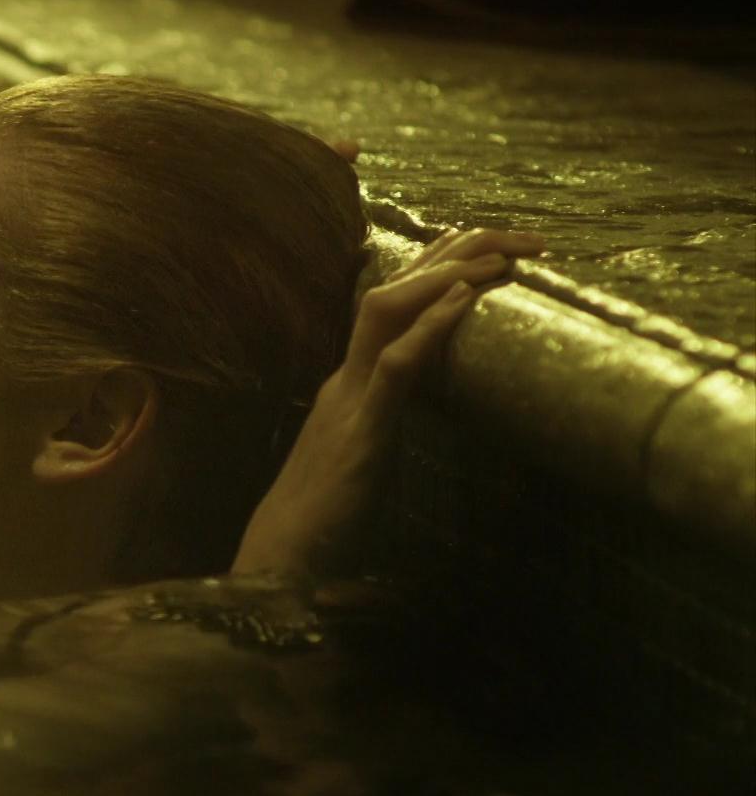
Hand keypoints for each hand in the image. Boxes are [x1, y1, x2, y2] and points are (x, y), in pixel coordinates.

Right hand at [231, 228, 545, 575]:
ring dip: (442, 275)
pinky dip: (430, 327)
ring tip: (495, 254)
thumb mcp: (364, 462)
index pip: (389, 308)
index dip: (432, 269)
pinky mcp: (360, 434)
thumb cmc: (323, 523)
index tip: (479, 243)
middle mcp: (346, 380)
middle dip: (451, 254)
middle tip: (514, 235)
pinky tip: (464, 300)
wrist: (281, 560)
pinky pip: (395, 366)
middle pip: (391, 292)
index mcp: (349, 387)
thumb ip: (384, 429)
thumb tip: (416, 420)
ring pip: (387, 312)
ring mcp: (349, 401)